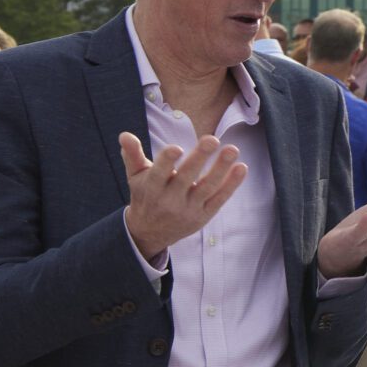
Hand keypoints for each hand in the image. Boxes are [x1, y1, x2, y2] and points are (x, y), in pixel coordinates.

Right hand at [120, 132, 247, 264]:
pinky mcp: (204, 216)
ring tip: (232, 149)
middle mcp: (170, 200)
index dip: (166, 161)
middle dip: (199, 158)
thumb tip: (125, 135)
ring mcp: (188, 209)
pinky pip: (219, 199)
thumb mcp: (135, 176)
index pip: (159, 173)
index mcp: (152, 188)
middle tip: (212, 139)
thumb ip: (132, 155)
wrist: (150, 232)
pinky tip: (241, 167)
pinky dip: (231, 185)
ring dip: (221, 169)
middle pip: (186, 178)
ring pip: (207, 188)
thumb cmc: (145, 195)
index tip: (176, 148)